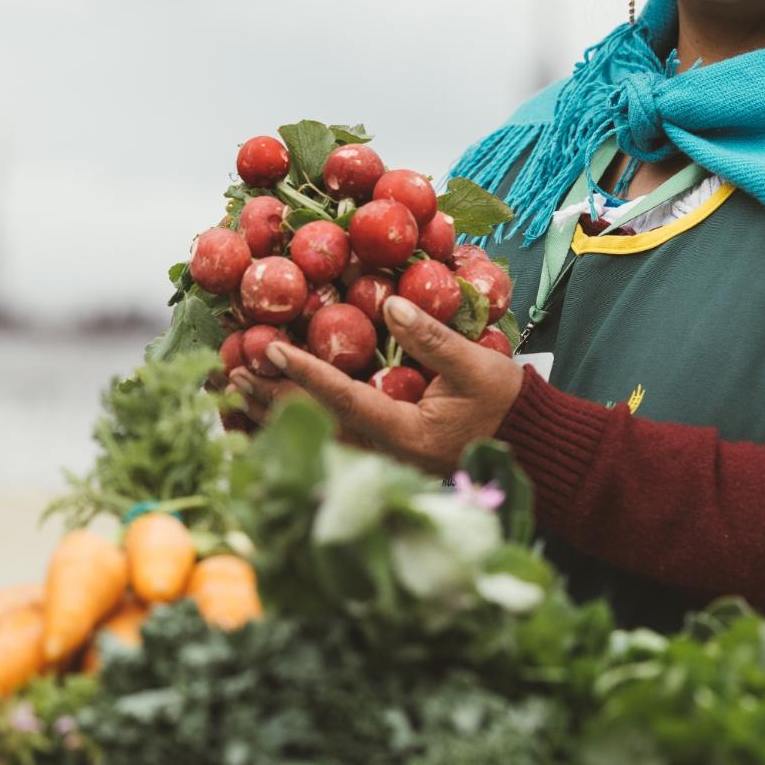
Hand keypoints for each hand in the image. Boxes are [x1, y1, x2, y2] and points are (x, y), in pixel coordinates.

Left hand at [241, 295, 525, 474]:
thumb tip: (389, 303)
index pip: (342, 399)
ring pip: (314, 437)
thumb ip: (432, 337)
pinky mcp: (381, 457)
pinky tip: (264, 414)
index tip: (270, 349)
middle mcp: (385, 454)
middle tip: (234, 371)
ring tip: (238, 390)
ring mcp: (381, 461)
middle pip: (315, 423)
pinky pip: (327, 443)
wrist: (530, 443)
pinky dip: (295, 426)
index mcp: (405, 433)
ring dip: (274, 413)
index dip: (304, 372)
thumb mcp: (477, 366)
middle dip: (273, 396)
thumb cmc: (505, 404)